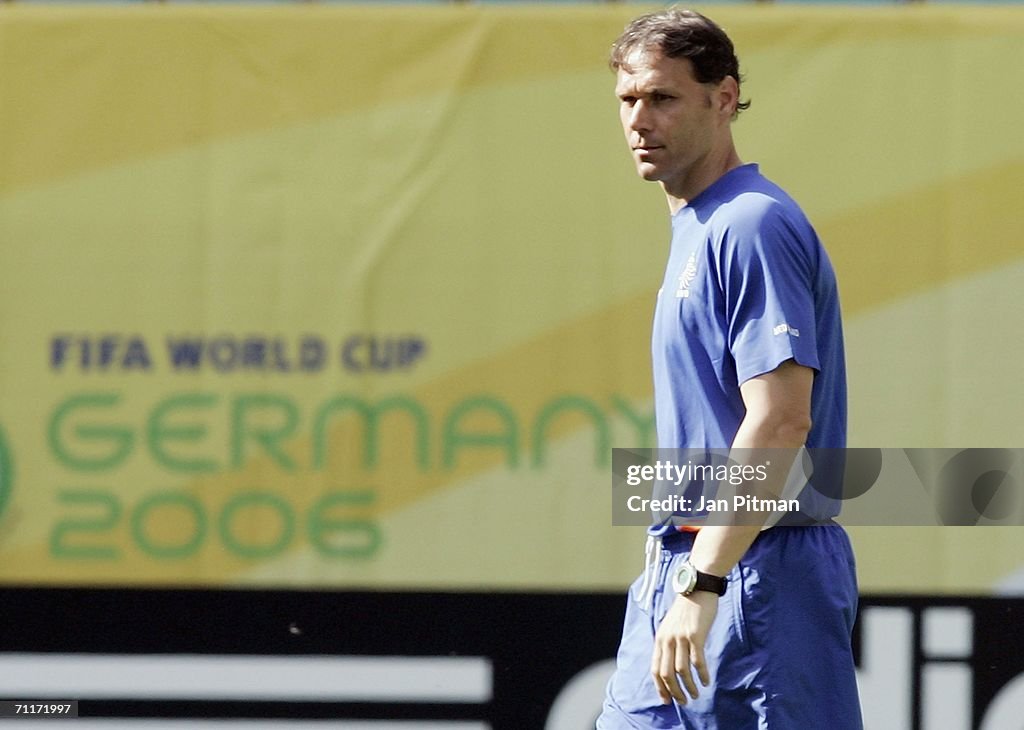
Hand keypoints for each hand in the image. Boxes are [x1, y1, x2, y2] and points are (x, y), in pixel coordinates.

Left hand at [651, 590, 718, 704]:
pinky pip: (697, 661)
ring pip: (681, 670)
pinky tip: (706, 681)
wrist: (697, 588)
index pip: (655, 669)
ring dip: (689, 686)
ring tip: (696, 695)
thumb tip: (671, 665)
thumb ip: (669, 643)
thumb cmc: (686, 609)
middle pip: (666, 673)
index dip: (660, 687)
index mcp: (660, 638)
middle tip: (684, 702)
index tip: (667, 701)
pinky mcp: (695, 635)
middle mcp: (667, 639)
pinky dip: (702, 674)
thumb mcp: (671, 626)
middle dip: (674, 691)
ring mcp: (681, 637)